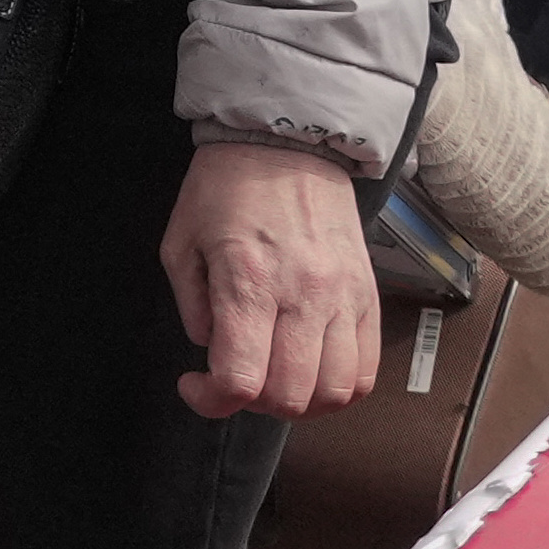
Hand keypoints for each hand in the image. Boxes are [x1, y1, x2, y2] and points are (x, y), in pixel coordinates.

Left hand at [166, 135, 382, 422]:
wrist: (289, 144)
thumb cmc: (226, 189)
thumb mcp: (180, 244)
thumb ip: (191, 307)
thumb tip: (212, 350)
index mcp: (249, 282)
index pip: (241, 380)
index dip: (212, 401)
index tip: (196, 386)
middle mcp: (303, 296)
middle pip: (291, 397)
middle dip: (255, 404)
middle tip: (237, 378)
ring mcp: (344, 298)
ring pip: (336, 391)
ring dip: (300, 402)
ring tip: (275, 377)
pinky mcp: (369, 296)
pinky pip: (368, 369)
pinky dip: (341, 387)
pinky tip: (311, 369)